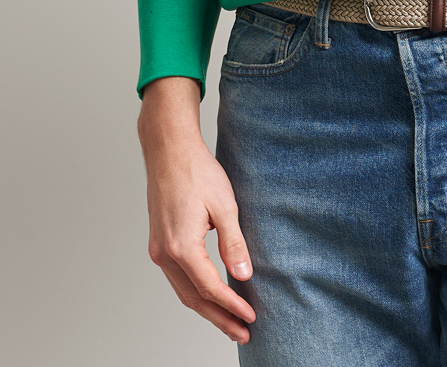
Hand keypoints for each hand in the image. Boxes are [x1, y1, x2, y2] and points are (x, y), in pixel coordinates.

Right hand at [138, 77, 255, 344]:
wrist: (170, 150)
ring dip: (207, 308)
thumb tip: (243, 275)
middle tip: (243, 332)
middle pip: (194, 298)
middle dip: (219, 318)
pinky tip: (210, 293)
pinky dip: (195, 290)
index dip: (232, 305)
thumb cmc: (197, 172)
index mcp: (181, 246)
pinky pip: (177, 276)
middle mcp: (165, 253)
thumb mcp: (225, 206)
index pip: (210, 288)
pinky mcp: (159, 241)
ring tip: (230, 320)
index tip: (251, 316)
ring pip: (183, 290)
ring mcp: (159, 249)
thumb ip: (234, 243)